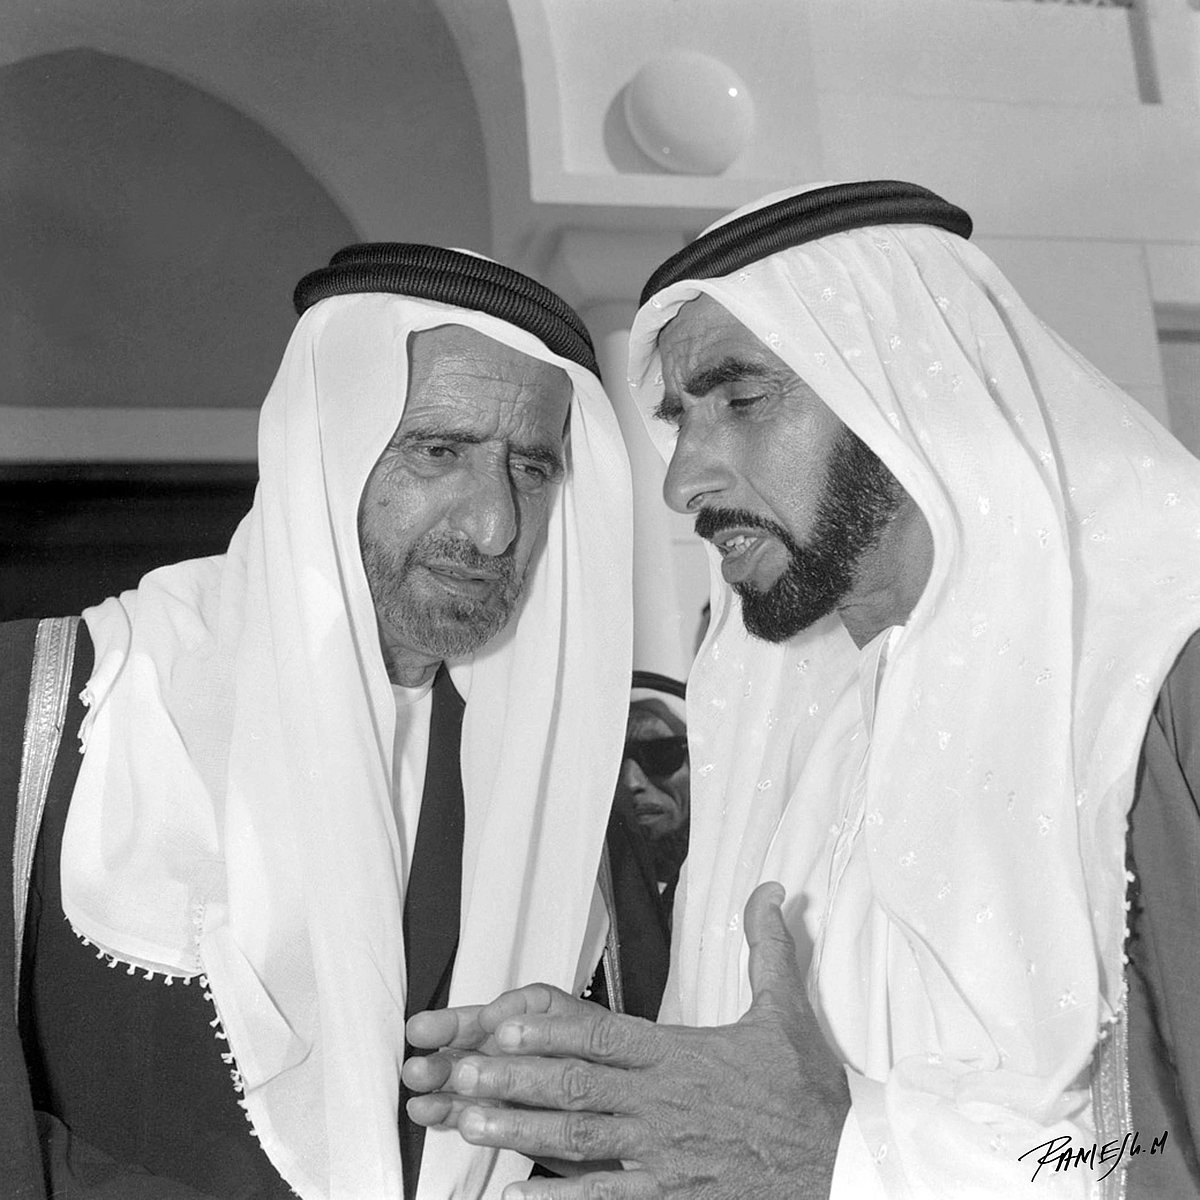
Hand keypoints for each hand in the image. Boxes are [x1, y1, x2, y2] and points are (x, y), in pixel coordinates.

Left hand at [403, 882, 848, 1198]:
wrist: (846, 1165)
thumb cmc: (807, 1090)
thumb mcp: (786, 1010)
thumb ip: (767, 947)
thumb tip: (770, 887)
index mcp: (680, 1053)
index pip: (603, 1033)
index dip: (550, 1025)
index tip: (502, 1016)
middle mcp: (662, 1102)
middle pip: (577, 1085)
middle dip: (514, 1078)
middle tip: (459, 1071)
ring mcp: (663, 1155)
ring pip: (579, 1141)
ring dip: (520, 1130)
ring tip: (467, 1123)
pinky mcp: (674, 1198)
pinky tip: (512, 1198)